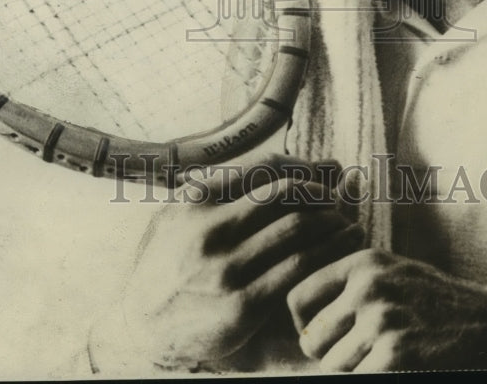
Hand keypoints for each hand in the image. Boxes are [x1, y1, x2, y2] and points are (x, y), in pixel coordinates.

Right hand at [93, 157, 363, 371]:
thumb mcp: (180, 210)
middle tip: (337, 199)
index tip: (320, 176)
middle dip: (321, 192)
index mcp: (197, 199)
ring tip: (347, 223)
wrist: (139, 325)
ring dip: (331, 223)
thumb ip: (223, 185)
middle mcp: (211, 230)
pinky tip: (337, 253)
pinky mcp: (241, 306)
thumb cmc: (167, 258)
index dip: (302, 167)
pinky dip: (323, 256)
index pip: (265, 167)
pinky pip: (296, 271)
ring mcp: (226, 269)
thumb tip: (275, 161)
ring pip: (297, 230)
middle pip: (286, 193)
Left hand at [286, 248, 486, 370]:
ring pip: (332, 366)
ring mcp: (381, 322)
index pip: (298, 297)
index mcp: (362, 263)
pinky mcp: (395, 357)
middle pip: (311, 338)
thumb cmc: (432, 301)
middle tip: (354, 354)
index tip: (321, 335)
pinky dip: (368, 379)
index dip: (303, 324)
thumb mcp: (391, 271)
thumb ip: (349, 282)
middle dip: (327, 354)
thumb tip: (298, 311)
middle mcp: (368, 287)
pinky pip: (355, 380)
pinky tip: (391, 369)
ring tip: (379, 358)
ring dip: (351, 371)